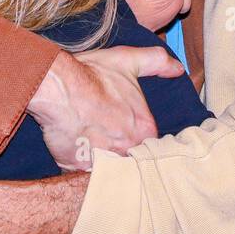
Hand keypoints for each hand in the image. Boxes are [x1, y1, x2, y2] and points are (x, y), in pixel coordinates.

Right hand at [27, 46, 179, 169]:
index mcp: (144, 128)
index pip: (147, 140)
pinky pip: (85, 172)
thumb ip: (156, 62)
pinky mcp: (81, 169)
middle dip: (119, 148)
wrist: (57, 88)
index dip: (133, 132)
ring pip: (109, 167)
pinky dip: (81, 164)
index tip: (120, 124)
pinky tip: (76, 149)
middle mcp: (129, 149)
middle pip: (130, 156)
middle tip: (103, 133)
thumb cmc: (91, 75)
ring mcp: (105, 161)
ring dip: (102, 159)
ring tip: (89, 142)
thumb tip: (178, 69)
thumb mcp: (128, 61)